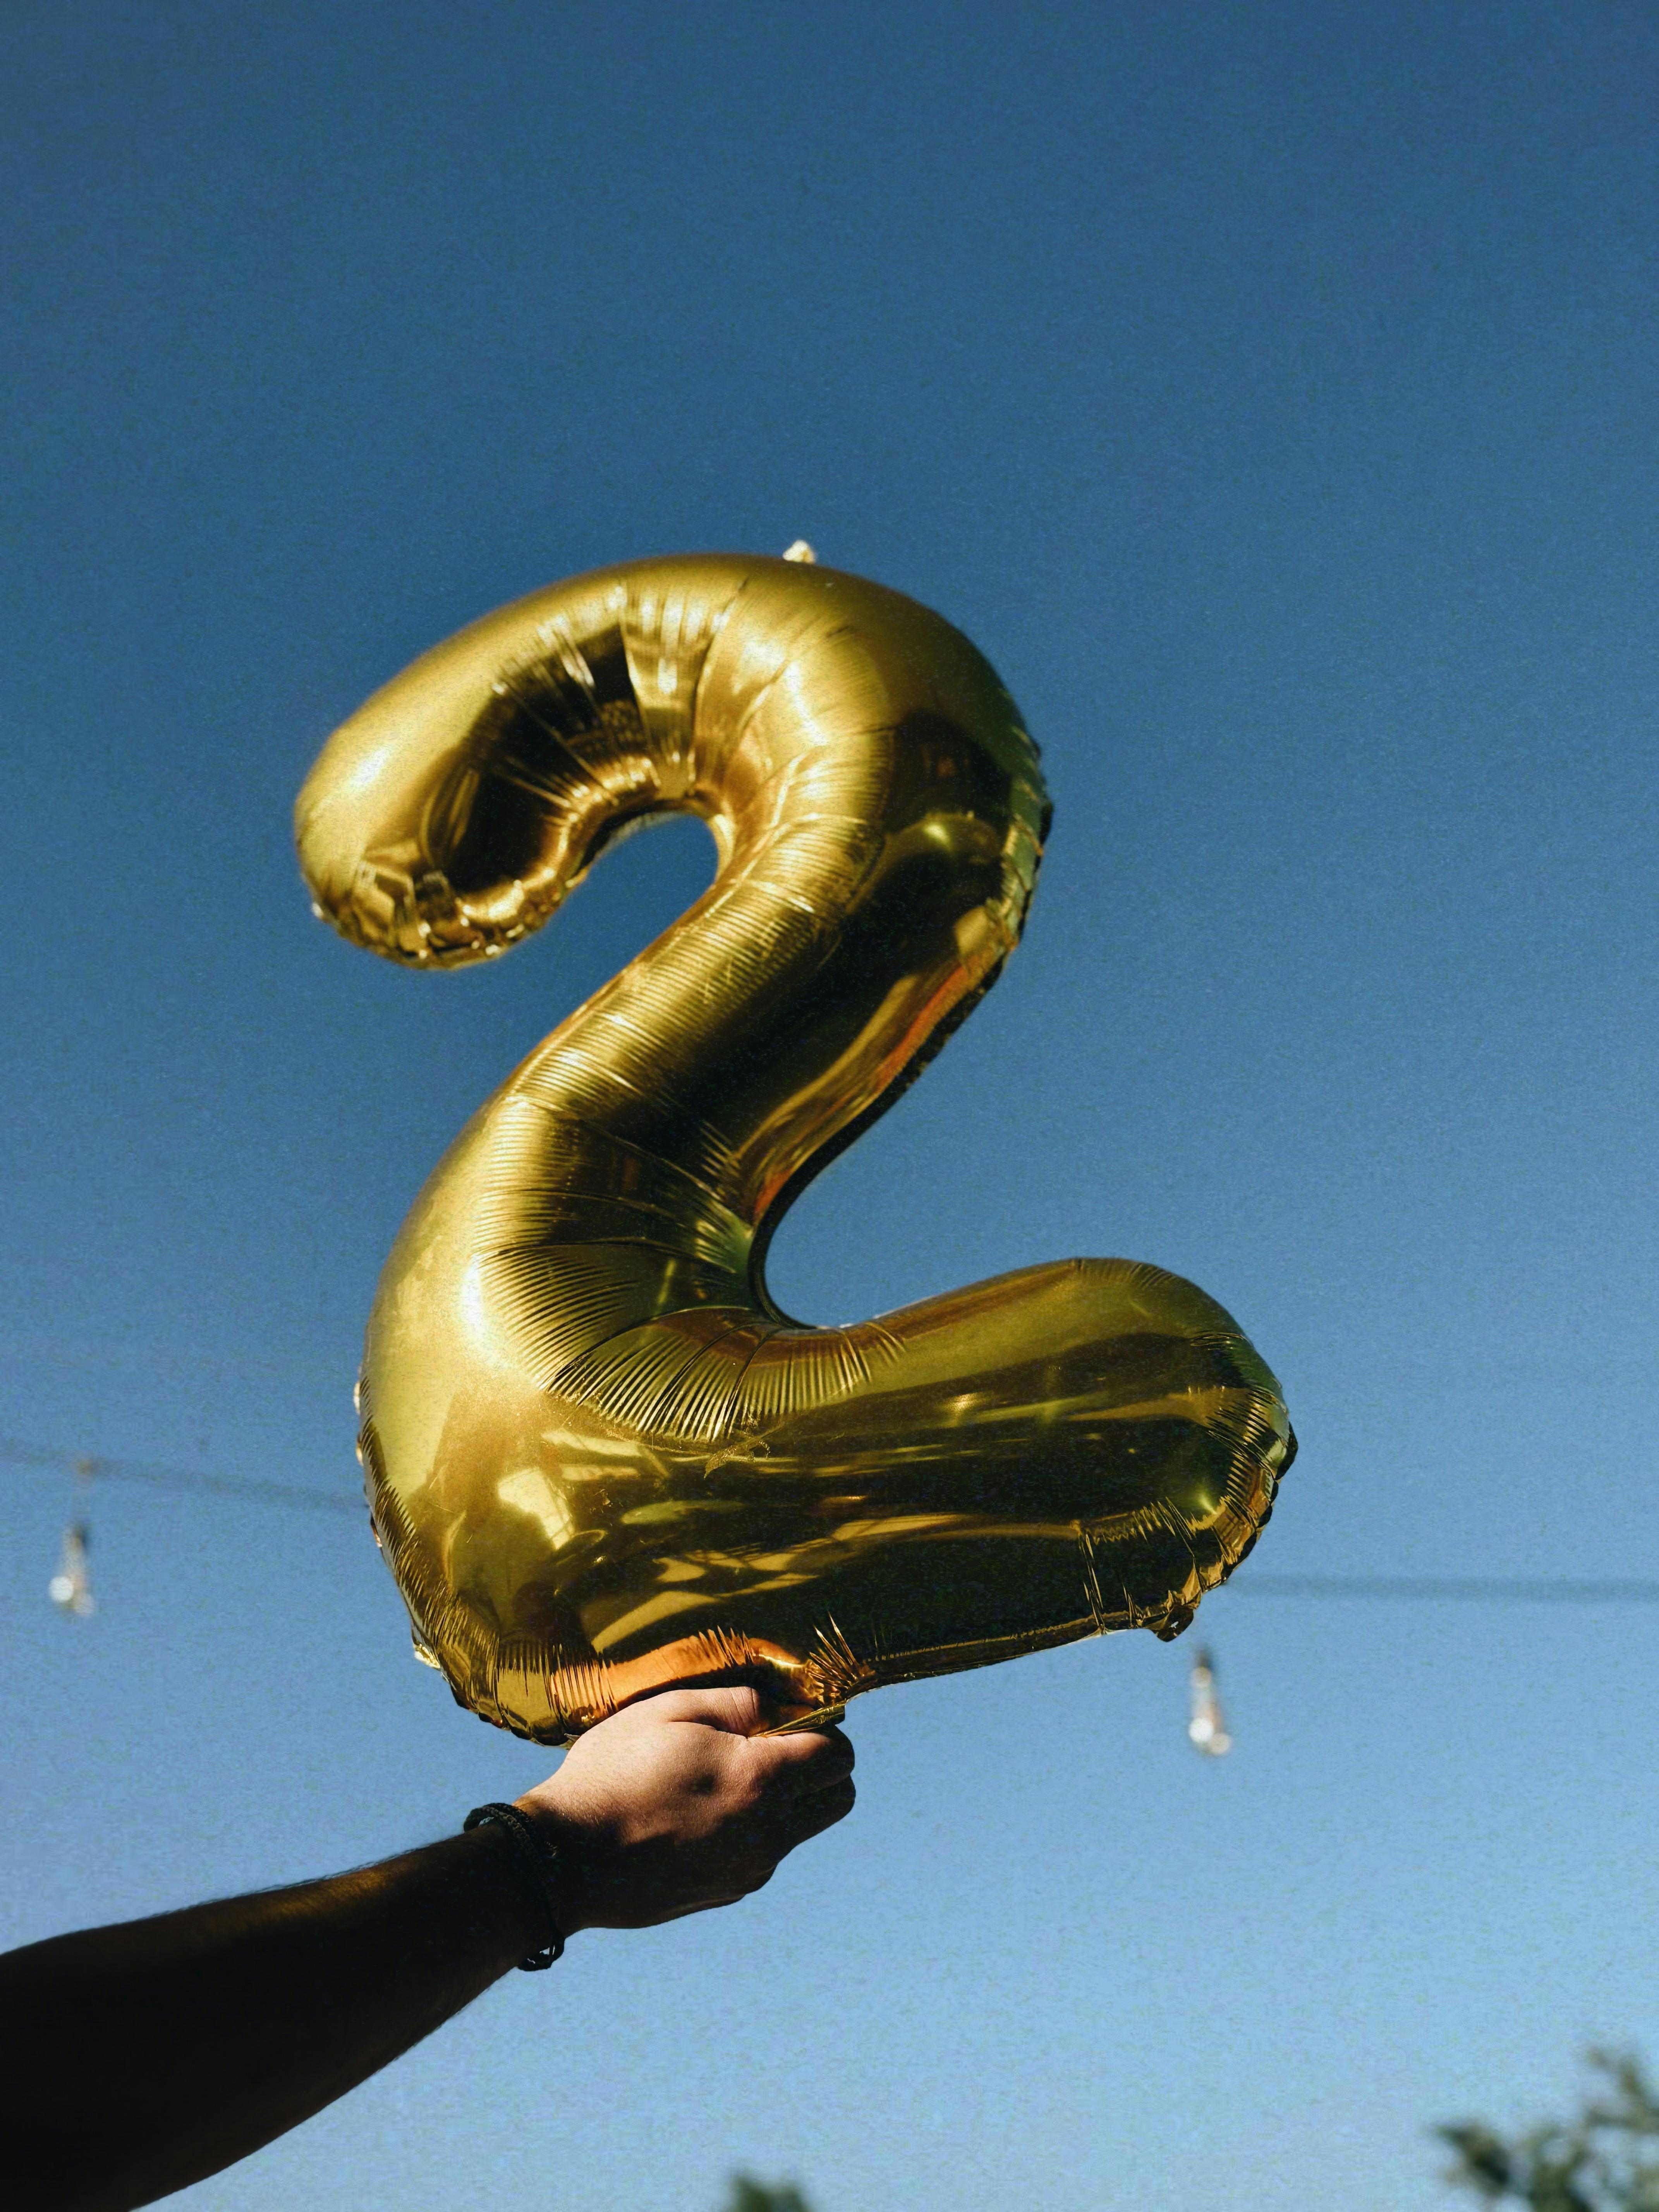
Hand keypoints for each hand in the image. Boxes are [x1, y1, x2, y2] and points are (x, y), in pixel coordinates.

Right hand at [517, 1686, 854, 1933]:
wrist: (565, 1861)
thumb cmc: (612, 1774)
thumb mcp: (667, 1712)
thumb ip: (734, 1703)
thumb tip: (773, 1705)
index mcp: (760, 1781)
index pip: (839, 1757)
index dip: (822, 1729)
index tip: (786, 1718)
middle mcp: (768, 1833)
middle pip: (838, 1799)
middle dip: (821, 1768)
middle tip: (770, 1747)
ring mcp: (749, 1869)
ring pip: (802, 1829)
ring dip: (786, 1801)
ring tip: (724, 1780)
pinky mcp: (727, 1892)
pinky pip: (765, 1855)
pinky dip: (755, 1831)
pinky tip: (701, 1814)